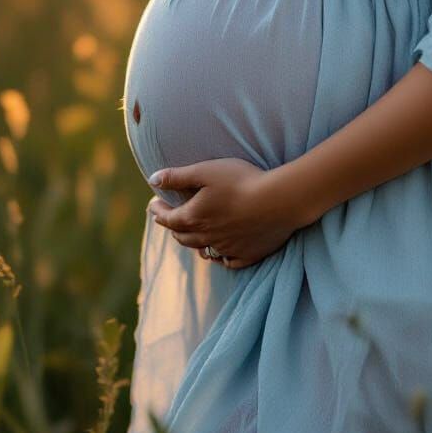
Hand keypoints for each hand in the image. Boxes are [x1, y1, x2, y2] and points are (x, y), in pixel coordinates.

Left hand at [147, 158, 308, 269]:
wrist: (279, 201)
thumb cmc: (241, 181)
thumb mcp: (206, 171)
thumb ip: (178, 176)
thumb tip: (152, 179)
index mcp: (194, 218)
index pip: (167, 219)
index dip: (158, 211)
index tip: (154, 204)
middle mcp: (207, 238)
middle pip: (182, 237)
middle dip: (173, 227)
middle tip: (171, 219)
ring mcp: (227, 249)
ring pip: (203, 251)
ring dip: (194, 243)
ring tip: (192, 236)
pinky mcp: (247, 255)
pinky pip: (227, 261)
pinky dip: (219, 257)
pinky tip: (220, 253)